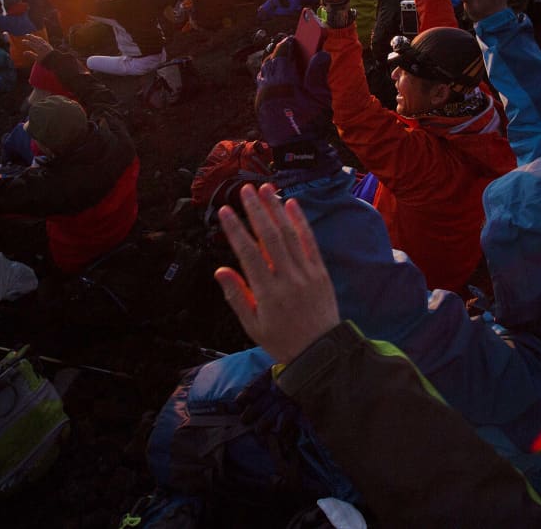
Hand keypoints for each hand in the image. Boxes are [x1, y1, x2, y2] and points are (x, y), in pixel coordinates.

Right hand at [20, 33, 53, 62]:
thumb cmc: (46, 61)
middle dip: (30, 36)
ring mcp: (45, 44)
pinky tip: (38, 38)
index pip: (31, 44)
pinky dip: (39, 38)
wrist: (55, 60)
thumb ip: (31, 55)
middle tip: (26, 35)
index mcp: (38, 48)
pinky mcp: (48, 45)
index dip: (26, 42)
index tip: (23, 41)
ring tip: (32, 35)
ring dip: (35, 36)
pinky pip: (43, 40)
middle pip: (35, 39)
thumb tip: (24, 52)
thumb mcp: (37, 59)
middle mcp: (42, 45)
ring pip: (39, 39)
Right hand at [215, 183, 339, 364]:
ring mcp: (307, 273)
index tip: (226, 211)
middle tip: (245, 190)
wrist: (321, 351)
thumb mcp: (252, 326)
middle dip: (257, 211)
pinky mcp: (320, 271)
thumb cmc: (282, 340)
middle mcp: (288, 279)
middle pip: (270, 238)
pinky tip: (291, 204)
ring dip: (277, 209)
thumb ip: (236, 296)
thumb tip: (220, 270)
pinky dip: (301, 222)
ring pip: (290, 235)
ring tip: (266, 188)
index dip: (236, 230)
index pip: (248, 254)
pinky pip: (310, 242)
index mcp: (267, 293)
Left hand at [255, 38, 331, 150]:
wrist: (296, 149)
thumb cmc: (310, 123)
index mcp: (284, 81)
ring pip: (264, 72)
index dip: (289, 44)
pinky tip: (279, 80)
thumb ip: (318, 73)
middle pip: (271, 60)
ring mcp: (262, 96)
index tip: (295, 39)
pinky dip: (269, 77)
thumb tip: (322, 53)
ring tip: (285, 62)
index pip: (282, 53)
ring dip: (273, 64)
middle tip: (290, 48)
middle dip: (279, 52)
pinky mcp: (260, 106)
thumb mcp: (320, 97)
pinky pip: (262, 85)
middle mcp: (268, 86)